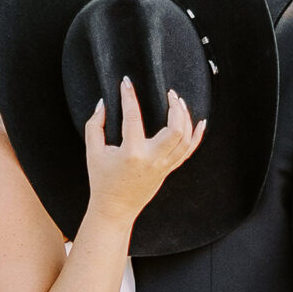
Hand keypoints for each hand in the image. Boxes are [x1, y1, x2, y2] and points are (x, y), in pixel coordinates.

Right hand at [84, 78, 204, 230]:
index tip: (126, 83)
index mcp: (132, 153)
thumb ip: (94, 126)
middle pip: (175, 129)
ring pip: (186, 139)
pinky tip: (200, 121)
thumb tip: (103, 104)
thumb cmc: (102, 180)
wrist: (114, 209)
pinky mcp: (168, 170)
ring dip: (186, 117)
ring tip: (179, 102)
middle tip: (168, 92)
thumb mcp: (92, 152)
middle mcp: (152, 159)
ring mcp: (163, 166)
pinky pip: (189, 152)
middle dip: (175, 107)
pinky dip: (197, 136)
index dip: (128, 97)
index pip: (133, 117)